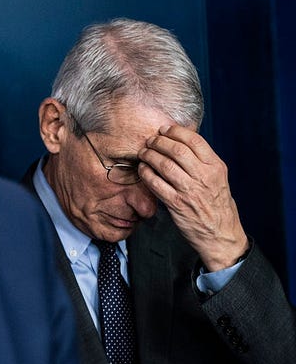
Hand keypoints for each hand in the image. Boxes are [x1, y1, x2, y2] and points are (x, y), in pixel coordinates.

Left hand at [138, 124, 247, 270]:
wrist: (220, 233)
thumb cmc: (217, 204)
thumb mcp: (218, 178)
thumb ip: (202, 161)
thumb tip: (181, 142)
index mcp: (215, 167)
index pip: (194, 140)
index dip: (175, 132)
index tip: (164, 130)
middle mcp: (204, 176)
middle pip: (176, 150)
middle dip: (159, 142)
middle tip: (150, 141)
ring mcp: (189, 190)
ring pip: (164, 164)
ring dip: (149, 155)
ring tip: (143, 153)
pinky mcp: (176, 204)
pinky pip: (156, 184)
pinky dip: (146, 173)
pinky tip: (142, 169)